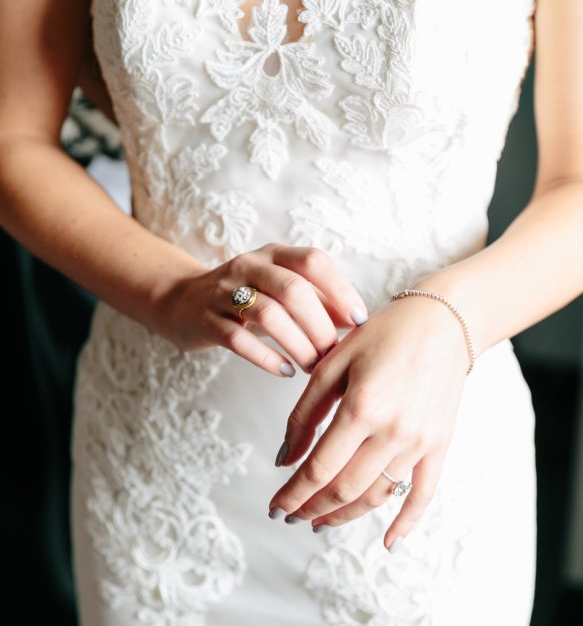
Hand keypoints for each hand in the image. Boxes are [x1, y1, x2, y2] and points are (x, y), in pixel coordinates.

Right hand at [152, 242, 368, 375]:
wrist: (181, 301)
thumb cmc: (246, 298)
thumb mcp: (280, 290)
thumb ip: (317, 300)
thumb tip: (357, 320)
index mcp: (274, 254)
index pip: (313, 260)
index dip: (340, 289)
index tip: (358, 320)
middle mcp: (249, 266)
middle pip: (293, 290)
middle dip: (319, 325)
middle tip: (333, 353)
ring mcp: (224, 292)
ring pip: (268, 315)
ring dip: (297, 345)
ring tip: (311, 367)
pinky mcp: (205, 320)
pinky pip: (238, 340)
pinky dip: (266, 358)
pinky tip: (284, 371)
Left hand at [267, 293, 469, 548]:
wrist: (442, 323)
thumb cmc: (384, 334)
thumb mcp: (334, 363)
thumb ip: (305, 412)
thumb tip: (285, 459)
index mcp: (361, 408)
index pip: (318, 468)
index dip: (292, 493)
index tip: (275, 506)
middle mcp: (393, 431)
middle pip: (345, 489)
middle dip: (311, 508)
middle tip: (290, 515)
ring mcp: (419, 442)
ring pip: (377, 495)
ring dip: (345, 516)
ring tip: (320, 522)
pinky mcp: (440, 445)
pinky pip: (423, 493)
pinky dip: (406, 522)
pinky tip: (388, 542)